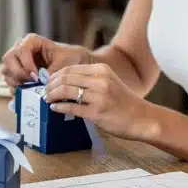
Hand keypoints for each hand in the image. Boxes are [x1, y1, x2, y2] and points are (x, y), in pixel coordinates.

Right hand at [1, 33, 92, 85]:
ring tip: (31, 90)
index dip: (27, 64)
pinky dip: (17, 89)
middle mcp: (20, 49)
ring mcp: (16, 61)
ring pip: (6, 72)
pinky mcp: (16, 74)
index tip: (37, 76)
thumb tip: (42, 83)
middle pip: (8, 60)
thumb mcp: (65, 63)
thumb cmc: (70, 58)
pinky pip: (9, 82)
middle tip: (32, 83)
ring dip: (16, 83)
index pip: (21, 50)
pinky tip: (28, 94)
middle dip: (19, 74)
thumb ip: (53, 71)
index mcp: (31, 41)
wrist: (73, 63)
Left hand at [44, 64, 161, 141]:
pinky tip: (54, 108)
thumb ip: (90, 79)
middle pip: (65, 78)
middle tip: (45, 91)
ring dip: (52, 95)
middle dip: (50, 85)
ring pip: (65, 91)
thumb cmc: (123, 101)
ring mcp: (98, 97)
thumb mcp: (108, 82)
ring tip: (47, 99)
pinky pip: (71, 108)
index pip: (70, 69)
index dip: (55, 76)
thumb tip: (63, 81)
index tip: (48, 82)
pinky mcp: (96, 113)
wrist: (142, 118)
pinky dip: (59, 107)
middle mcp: (100, 81)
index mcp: (101, 70)